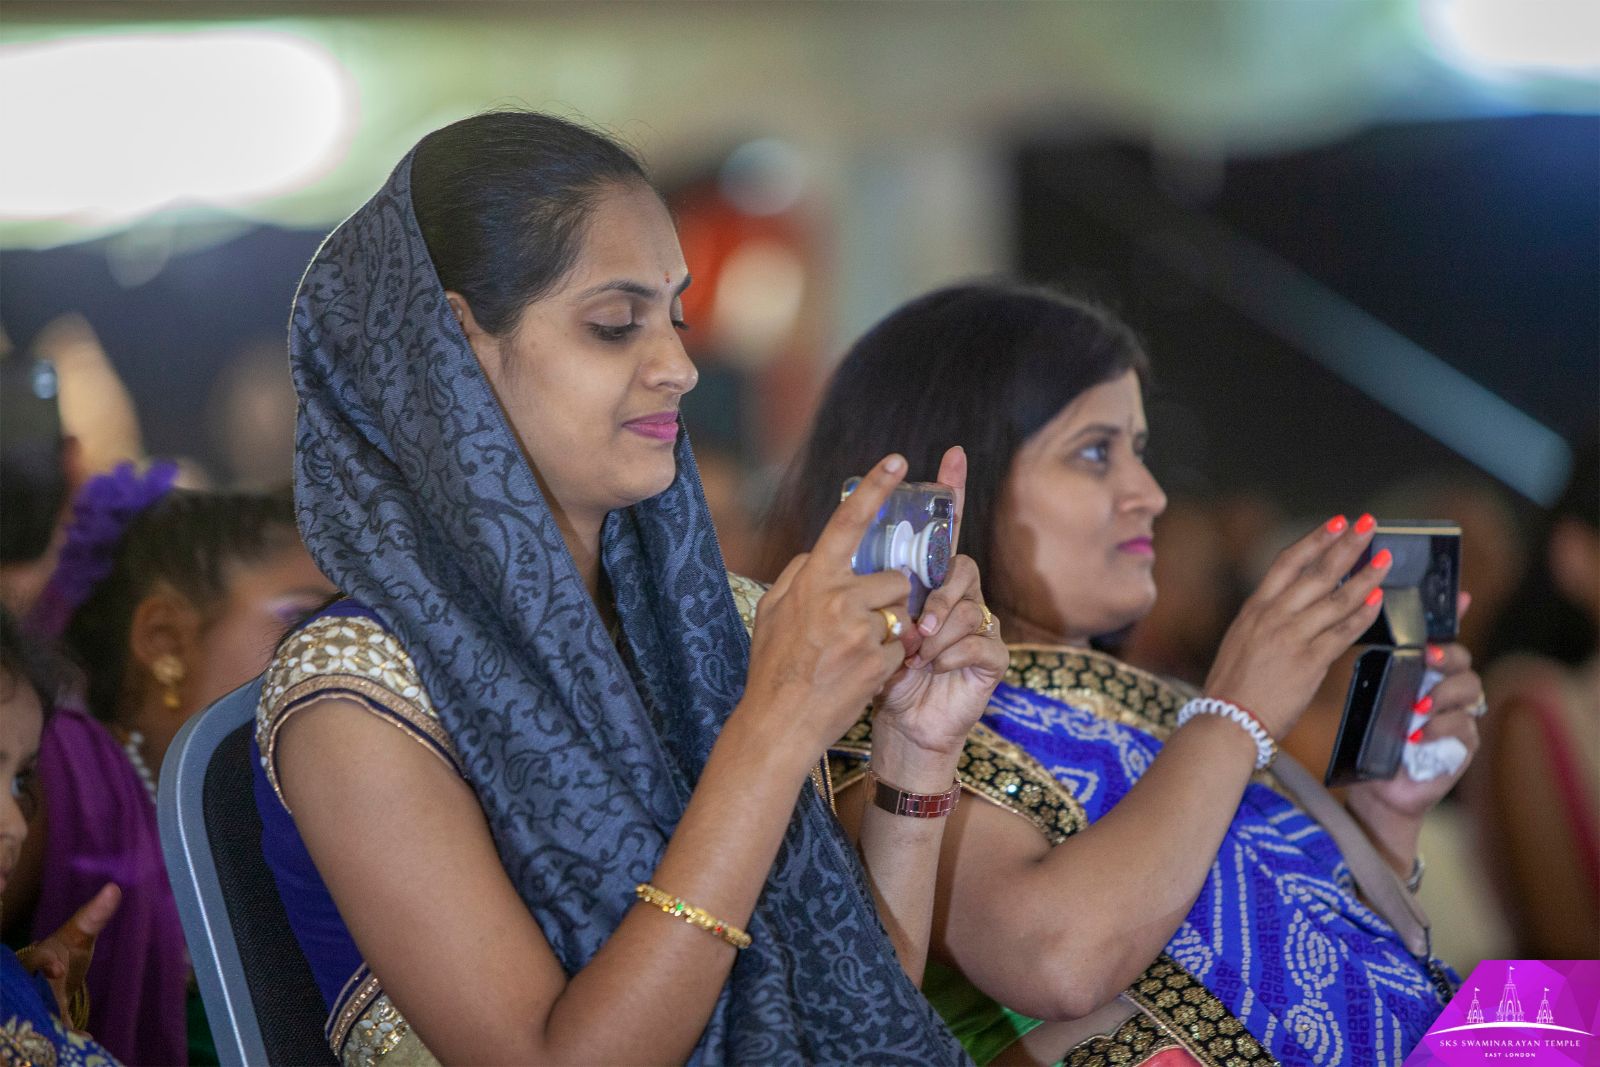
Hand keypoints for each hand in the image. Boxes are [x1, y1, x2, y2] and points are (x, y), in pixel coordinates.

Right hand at [16, 882, 120, 1027]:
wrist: (54, 972)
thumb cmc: (65, 949)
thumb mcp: (80, 933)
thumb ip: (95, 915)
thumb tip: (114, 889)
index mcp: (36, 958)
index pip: (33, 959)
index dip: (42, 963)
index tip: (57, 968)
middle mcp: (28, 981)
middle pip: (27, 993)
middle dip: (40, 1002)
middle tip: (55, 1013)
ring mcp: (33, 1000)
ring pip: (37, 1013)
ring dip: (53, 1023)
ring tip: (71, 1035)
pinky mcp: (43, 1018)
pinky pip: (52, 1029)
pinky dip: (68, 1035)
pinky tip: (86, 1039)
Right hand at [744, 454, 921, 753]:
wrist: (779, 723)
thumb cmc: (773, 667)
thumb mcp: (772, 612)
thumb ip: (799, 575)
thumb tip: (820, 552)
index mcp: (812, 580)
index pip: (848, 523)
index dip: (875, 488)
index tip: (899, 460)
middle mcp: (839, 599)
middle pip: (894, 579)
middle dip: (888, 599)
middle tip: (860, 626)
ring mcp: (862, 631)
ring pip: (902, 615)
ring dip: (890, 632)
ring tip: (854, 656)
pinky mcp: (880, 661)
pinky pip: (902, 648)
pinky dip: (889, 661)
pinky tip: (859, 675)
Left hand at [875, 447, 1007, 759]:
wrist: (901, 728)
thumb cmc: (877, 679)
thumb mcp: (855, 629)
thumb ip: (853, 592)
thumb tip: (832, 558)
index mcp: (925, 583)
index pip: (942, 530)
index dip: (950, 491)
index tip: (951, 453)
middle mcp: (957, 596)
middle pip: (960, 567)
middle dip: (936, 596)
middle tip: (914, 628)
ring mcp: (978, 624)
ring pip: (969, 605)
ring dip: (938, 633)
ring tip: (917, 657)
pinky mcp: (993, 657)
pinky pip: (981, 639)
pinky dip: (952, 655)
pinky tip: (935, 671)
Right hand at [1204, 514, 1387, 740]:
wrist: (1227, 720)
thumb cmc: (1233, 688)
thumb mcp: (1241, 642)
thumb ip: (1267, 623)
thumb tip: (1295, 610)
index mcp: (1254, 609)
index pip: (1287, 562)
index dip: (1314, 539)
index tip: (1336, 522)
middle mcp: (1272, 616)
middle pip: (1317, 571)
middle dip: (1346, 545)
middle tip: (1369, 524)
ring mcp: (1291, 637)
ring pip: (1336, 598)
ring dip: (1366, 576)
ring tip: (1386, 559)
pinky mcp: (1308, 662)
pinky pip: (1343, 633)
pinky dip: (1363, 614)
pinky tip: (1379, 600)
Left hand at [1347, 594, 1481, 825]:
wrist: (1381, 786)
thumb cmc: (1377, 737)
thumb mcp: (1374, 697)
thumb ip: (1382, 670)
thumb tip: (1362, 626)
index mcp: (1428, 673)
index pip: (1445, 637)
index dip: (1455, 616)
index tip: (1461, 597)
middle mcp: (1450, 688)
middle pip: (1464, 659)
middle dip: (1449, 655)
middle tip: (1429, 657)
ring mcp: (1462, 715)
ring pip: (1470, 690)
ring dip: (1442, 694)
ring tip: (1417, 706)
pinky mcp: (1465, 745)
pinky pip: (1464, 727)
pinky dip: (1439, 728)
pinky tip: (1416, 734)